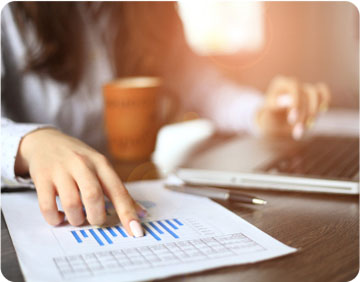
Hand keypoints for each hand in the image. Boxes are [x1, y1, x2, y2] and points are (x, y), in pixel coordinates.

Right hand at [15, 128, 145, 236]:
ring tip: (77, 218)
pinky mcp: (42, 177)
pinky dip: (55, 219)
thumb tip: (141, 214)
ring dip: (76, 220)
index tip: (136, 231)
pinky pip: (48, 206)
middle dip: (97, 217)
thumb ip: (118, 190)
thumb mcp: (101, 167)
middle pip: (94, 196)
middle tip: (95, 220)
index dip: (128, 213)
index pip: (118, 190)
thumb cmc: (79, 159)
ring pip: (72, 204)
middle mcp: (82, 165)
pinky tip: (59, 217)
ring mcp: (61, 170)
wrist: (46, 141)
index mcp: (101, 164)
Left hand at [256, 76, 330, 138]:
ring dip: (313, 114)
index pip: (294, 86)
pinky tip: (319, 114)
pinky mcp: (313, 95)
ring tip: (304, 129)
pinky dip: (324, 103)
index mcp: (280, 84)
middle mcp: (293, 84)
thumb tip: (288, 101)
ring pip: (317, 95)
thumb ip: (275, 106)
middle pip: (308, 92)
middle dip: (306, 112)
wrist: (274, 125)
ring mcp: (304, 88)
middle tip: (298, 130)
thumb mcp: (267, 114)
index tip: (292, 119)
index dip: (296, 101)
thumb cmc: (269, 118)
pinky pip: (323, 92)